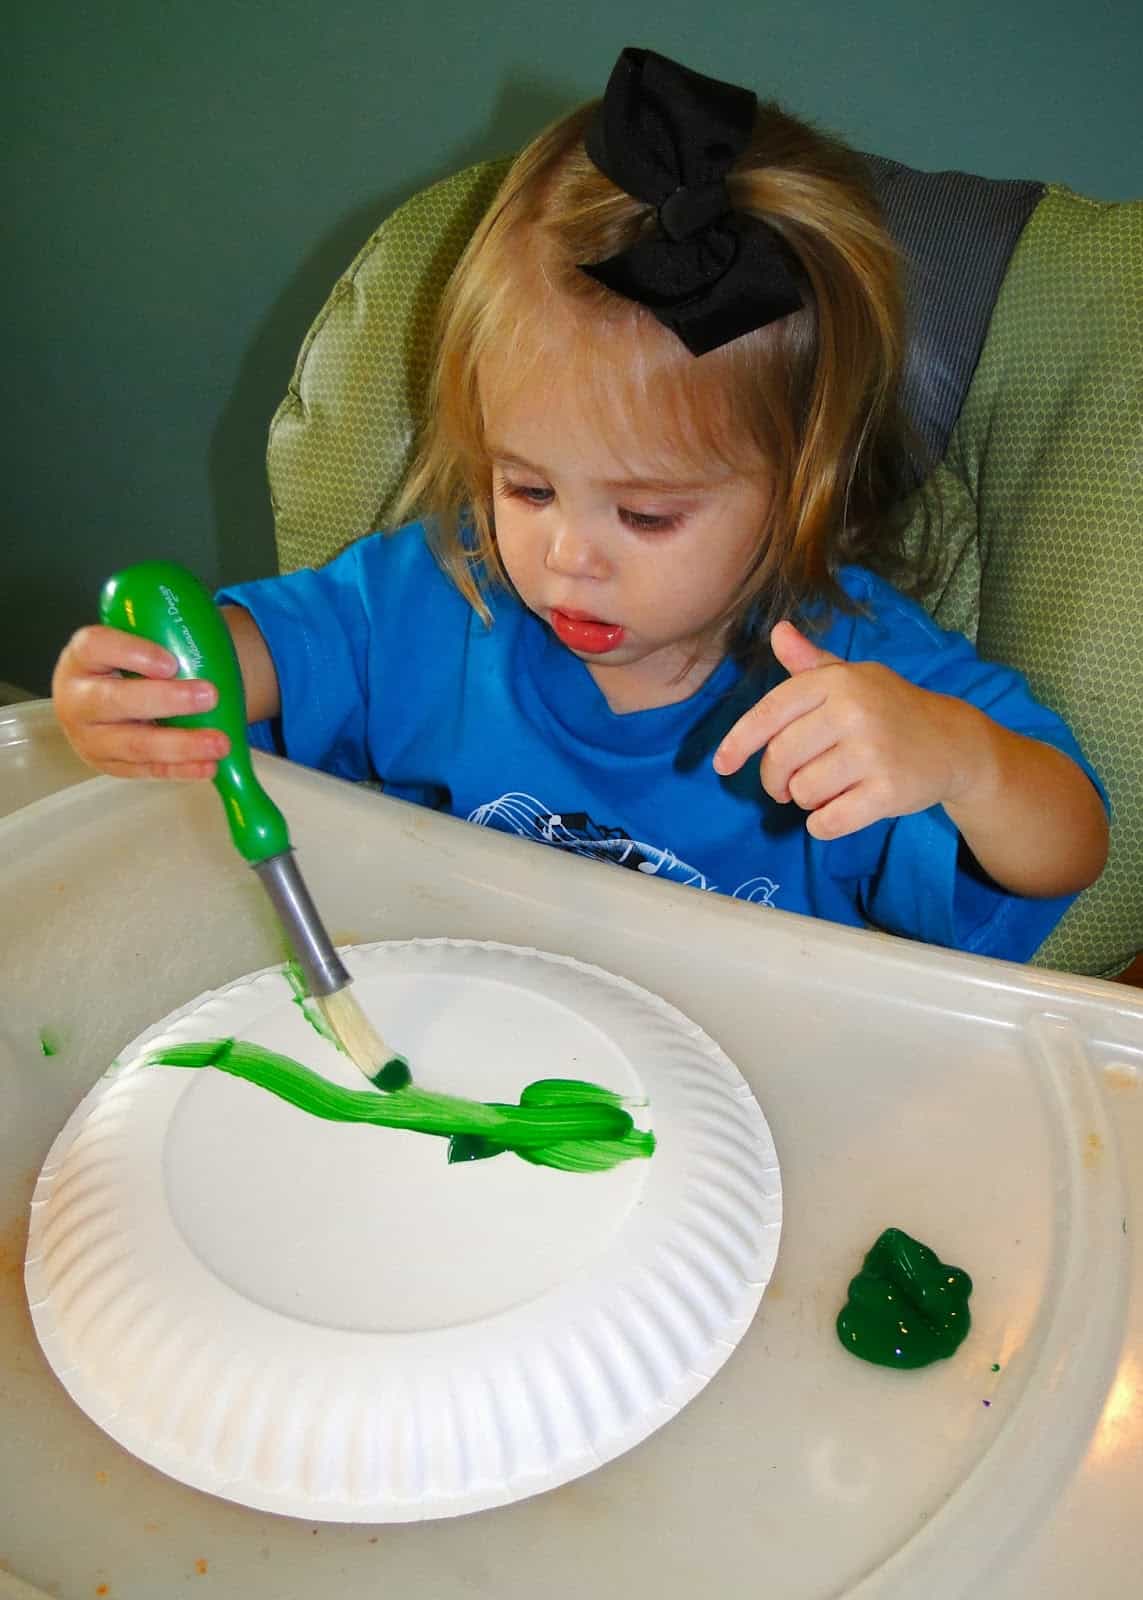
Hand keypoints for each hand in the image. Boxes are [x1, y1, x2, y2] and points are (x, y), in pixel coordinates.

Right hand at [52, 624, 227, 780]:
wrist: (114, 699)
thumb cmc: (135, 665)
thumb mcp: (140, 640)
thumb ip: (164, 636)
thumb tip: (208, 641)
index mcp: (82, 657)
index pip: (96, 647)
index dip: (133, 653)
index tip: (171, 662)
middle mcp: (76, 698)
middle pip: (114, 701)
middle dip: (166, 700)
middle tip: (209, 696)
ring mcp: (89, 737)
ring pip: (134, 744)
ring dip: (181, 744)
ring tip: (220, 742)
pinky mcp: (109, 765)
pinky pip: (146, 770)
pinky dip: (181, 769)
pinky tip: (209, 766)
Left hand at [712, 621, 970, 838]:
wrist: (953, 742)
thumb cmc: (891, 709)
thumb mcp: (853, 679)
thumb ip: (811, 664)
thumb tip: (778, 632)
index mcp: (836, 682)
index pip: (769, 714)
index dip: (738, 743)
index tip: (722, 766)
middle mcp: (852, 712)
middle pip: (780, 759)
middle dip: (776, 780)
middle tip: (788, 785)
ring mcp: (871, 752)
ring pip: (802, 792)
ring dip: (807, 799)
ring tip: (830, 787)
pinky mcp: (887, 791)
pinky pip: (828, 821)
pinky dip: (824, 824)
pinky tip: (839, 810)